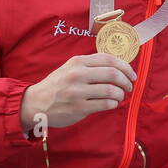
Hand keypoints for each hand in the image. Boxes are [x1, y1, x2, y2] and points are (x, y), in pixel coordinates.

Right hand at [19, 53, 136, 133]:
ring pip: (111, 90)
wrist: (35, 103)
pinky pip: (106, 104)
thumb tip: (119, 67)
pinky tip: (111, 103)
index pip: (109, 59)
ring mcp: (77, 92)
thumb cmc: (58, 85)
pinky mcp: (79, 107)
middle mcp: (78, 74)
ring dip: (120, 94)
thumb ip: (91, 65)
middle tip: (128, 86)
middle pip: (113, 74)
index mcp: (78, 62)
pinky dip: (113, 103)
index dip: (126, 66)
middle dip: (126, 81)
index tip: (132, 74)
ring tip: (119, 96)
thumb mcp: (71, 68)